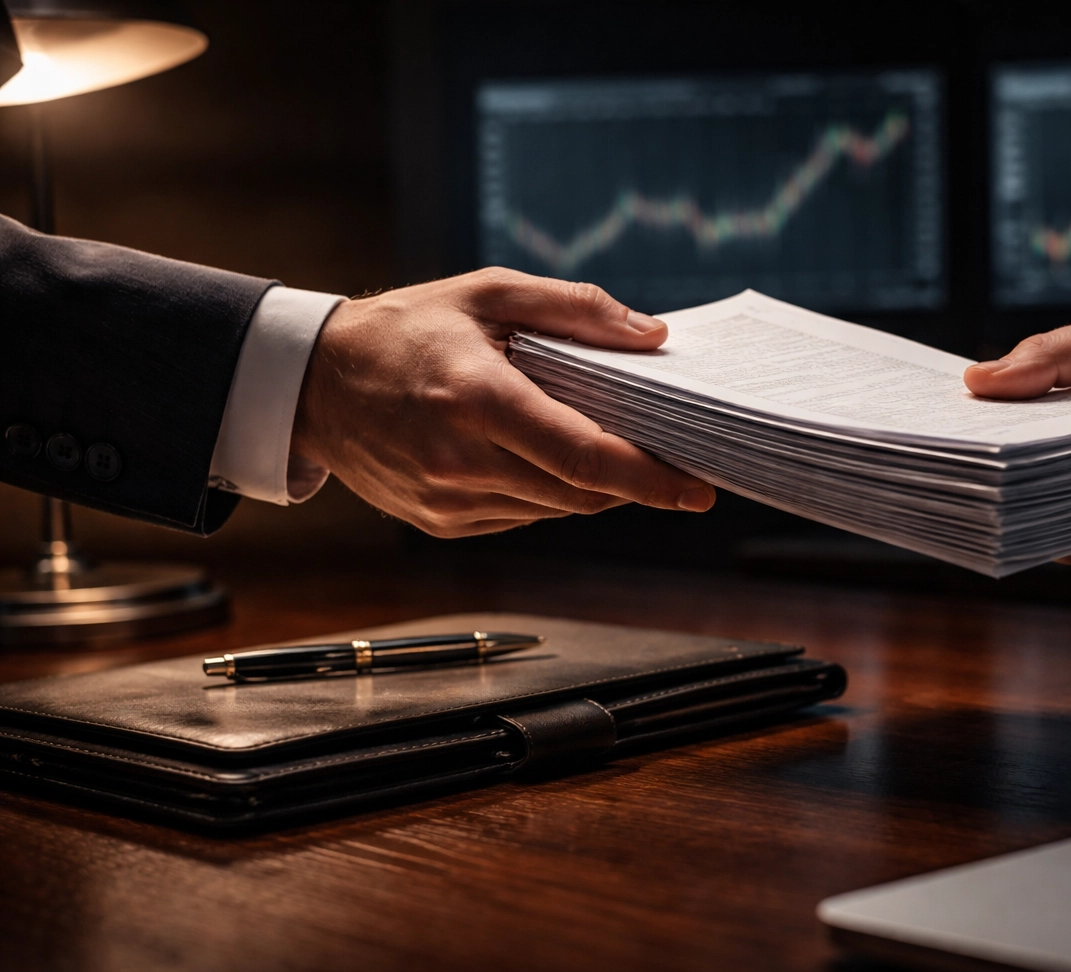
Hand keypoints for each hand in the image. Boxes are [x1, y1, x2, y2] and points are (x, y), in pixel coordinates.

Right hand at [291, 268, 714, 536]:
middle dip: (633, 481)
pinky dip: (548, 493)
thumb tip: (650, 334)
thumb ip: (574, 308)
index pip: (586, 457)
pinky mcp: (440, 522)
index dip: (651, 478)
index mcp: (478, 399)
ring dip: (591, 486)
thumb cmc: (407, 328)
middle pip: (581, 493)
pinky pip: (522, 517)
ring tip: (603, 445)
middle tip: (669, 457)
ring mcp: (447, 500)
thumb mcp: (487, 291)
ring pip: (555, 510)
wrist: (314, 382)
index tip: (697, 487)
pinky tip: (541, 457)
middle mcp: (461, 461)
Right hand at [963, 313, 1070, 571]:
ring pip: (1045, 527)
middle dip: (984, 482)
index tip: (927, 433)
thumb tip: (975, 381)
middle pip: (1011, 491)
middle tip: (957, 466)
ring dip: (1027, 512)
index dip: (962, 440)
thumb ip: (1050, 356)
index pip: (994, 441)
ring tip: (1009, 487)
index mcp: (1055, 425)